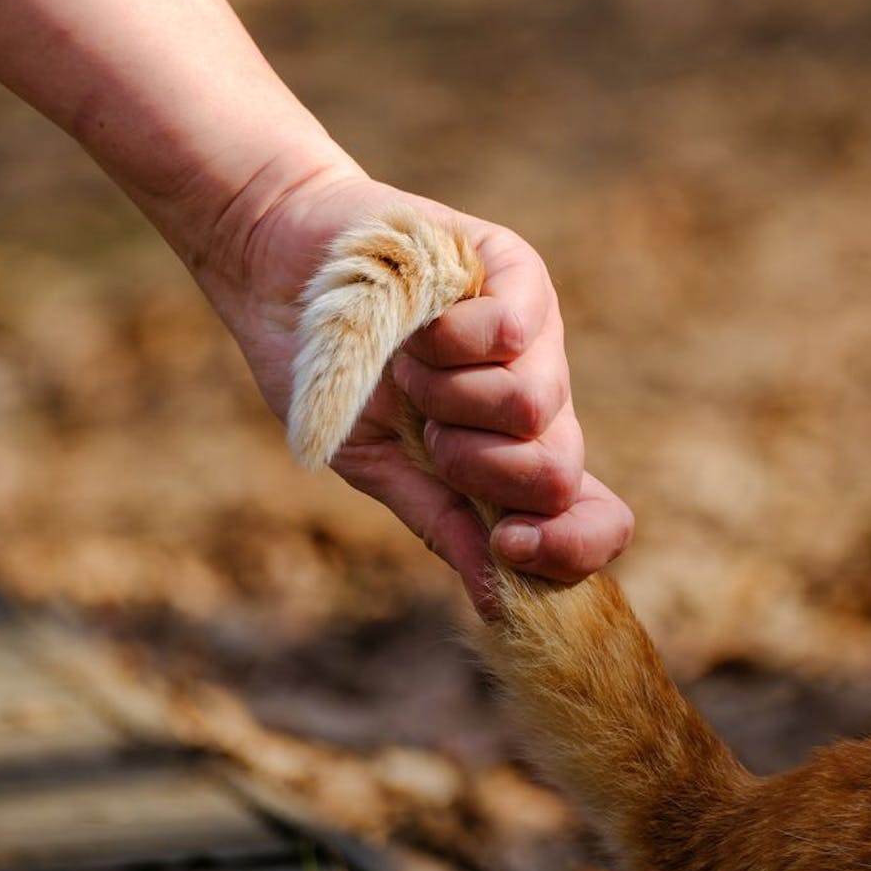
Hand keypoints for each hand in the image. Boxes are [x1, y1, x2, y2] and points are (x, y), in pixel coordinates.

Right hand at [200, 172, 633, 608]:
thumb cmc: (326, 367)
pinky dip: (449, 341)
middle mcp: (538, 400)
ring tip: (409, 366)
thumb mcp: (375, 462)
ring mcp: (537, 335)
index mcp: (511, 457)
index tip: (508, 546)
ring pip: (536, 406)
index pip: (594, 520)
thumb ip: (441, 521)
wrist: (276, 269)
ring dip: (449, 400)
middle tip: (426, 430)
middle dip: (480, 469)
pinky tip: (420, 324)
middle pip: (562, 472)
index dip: (573, 549)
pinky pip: (515, 332)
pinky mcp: (519, 272)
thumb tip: (502, 601)